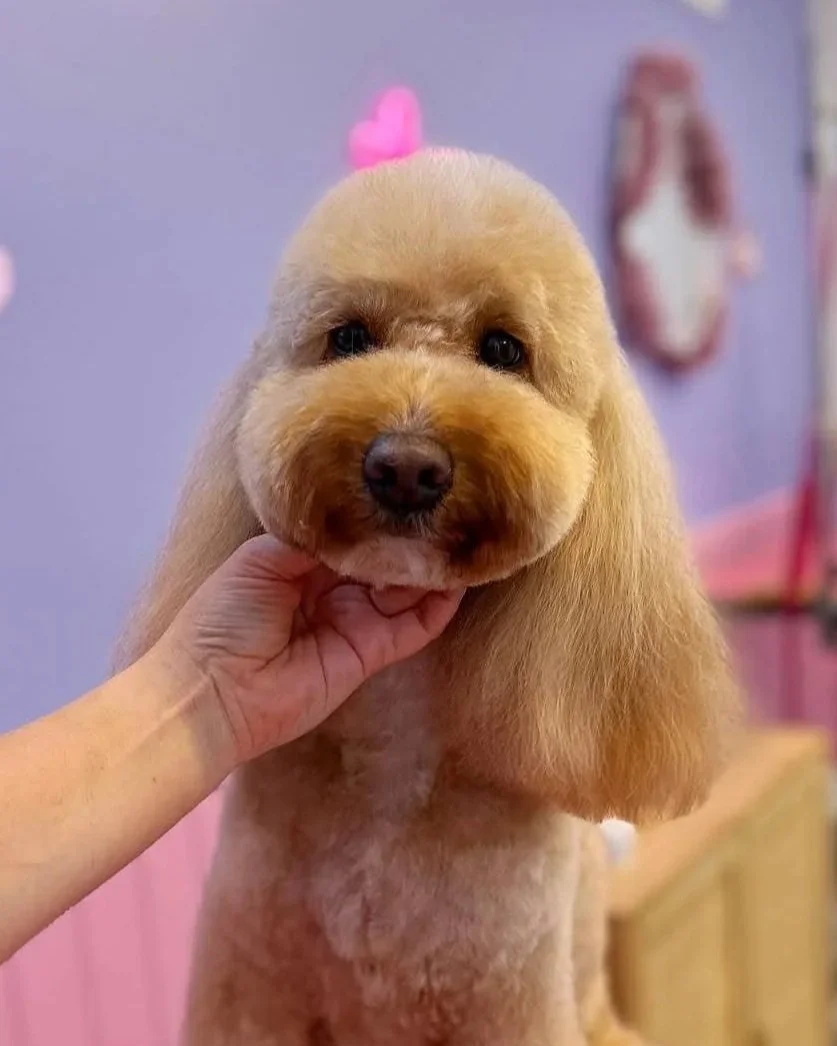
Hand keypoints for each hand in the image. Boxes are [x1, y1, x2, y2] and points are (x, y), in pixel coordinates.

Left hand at [152, 535, 462, 765]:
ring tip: (459, 535)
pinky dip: (438, 606)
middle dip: (410, 537)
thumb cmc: (222, 618)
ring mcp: (355, 621)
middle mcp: (333, 590)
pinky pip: (414, 627)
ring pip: (405, 590)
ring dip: (430, 567)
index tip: (408, 487)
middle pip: (384, 559)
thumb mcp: (262, 558)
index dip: (378, 515)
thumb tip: (362, 519)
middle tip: (444, 507)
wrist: (213, 691)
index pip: (353, 533)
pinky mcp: (371, 653)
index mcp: (301, 563)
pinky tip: (456, 579)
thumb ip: (315, 537)